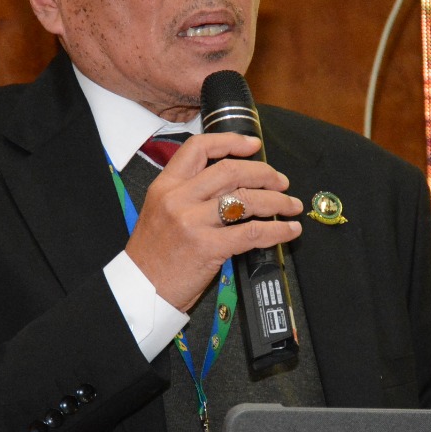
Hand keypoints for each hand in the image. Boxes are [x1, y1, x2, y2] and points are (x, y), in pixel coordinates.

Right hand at [124, 133, 302, 311]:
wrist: (140, 290)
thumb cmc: (153, 255)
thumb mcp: (160, 211)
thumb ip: (189, 194)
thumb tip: (233, 185)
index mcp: (165, 185)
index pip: (198, 148)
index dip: (230, 141)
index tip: (254, 145)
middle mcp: (178, 199)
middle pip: (231, 170)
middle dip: (264, 173)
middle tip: (281, 181)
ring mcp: (192, 222)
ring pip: (246, 199)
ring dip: (277, 200)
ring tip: (291, 205)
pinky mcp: (208, 247)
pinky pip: (252, 233)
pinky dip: (277, 230)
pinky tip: (289, 230)